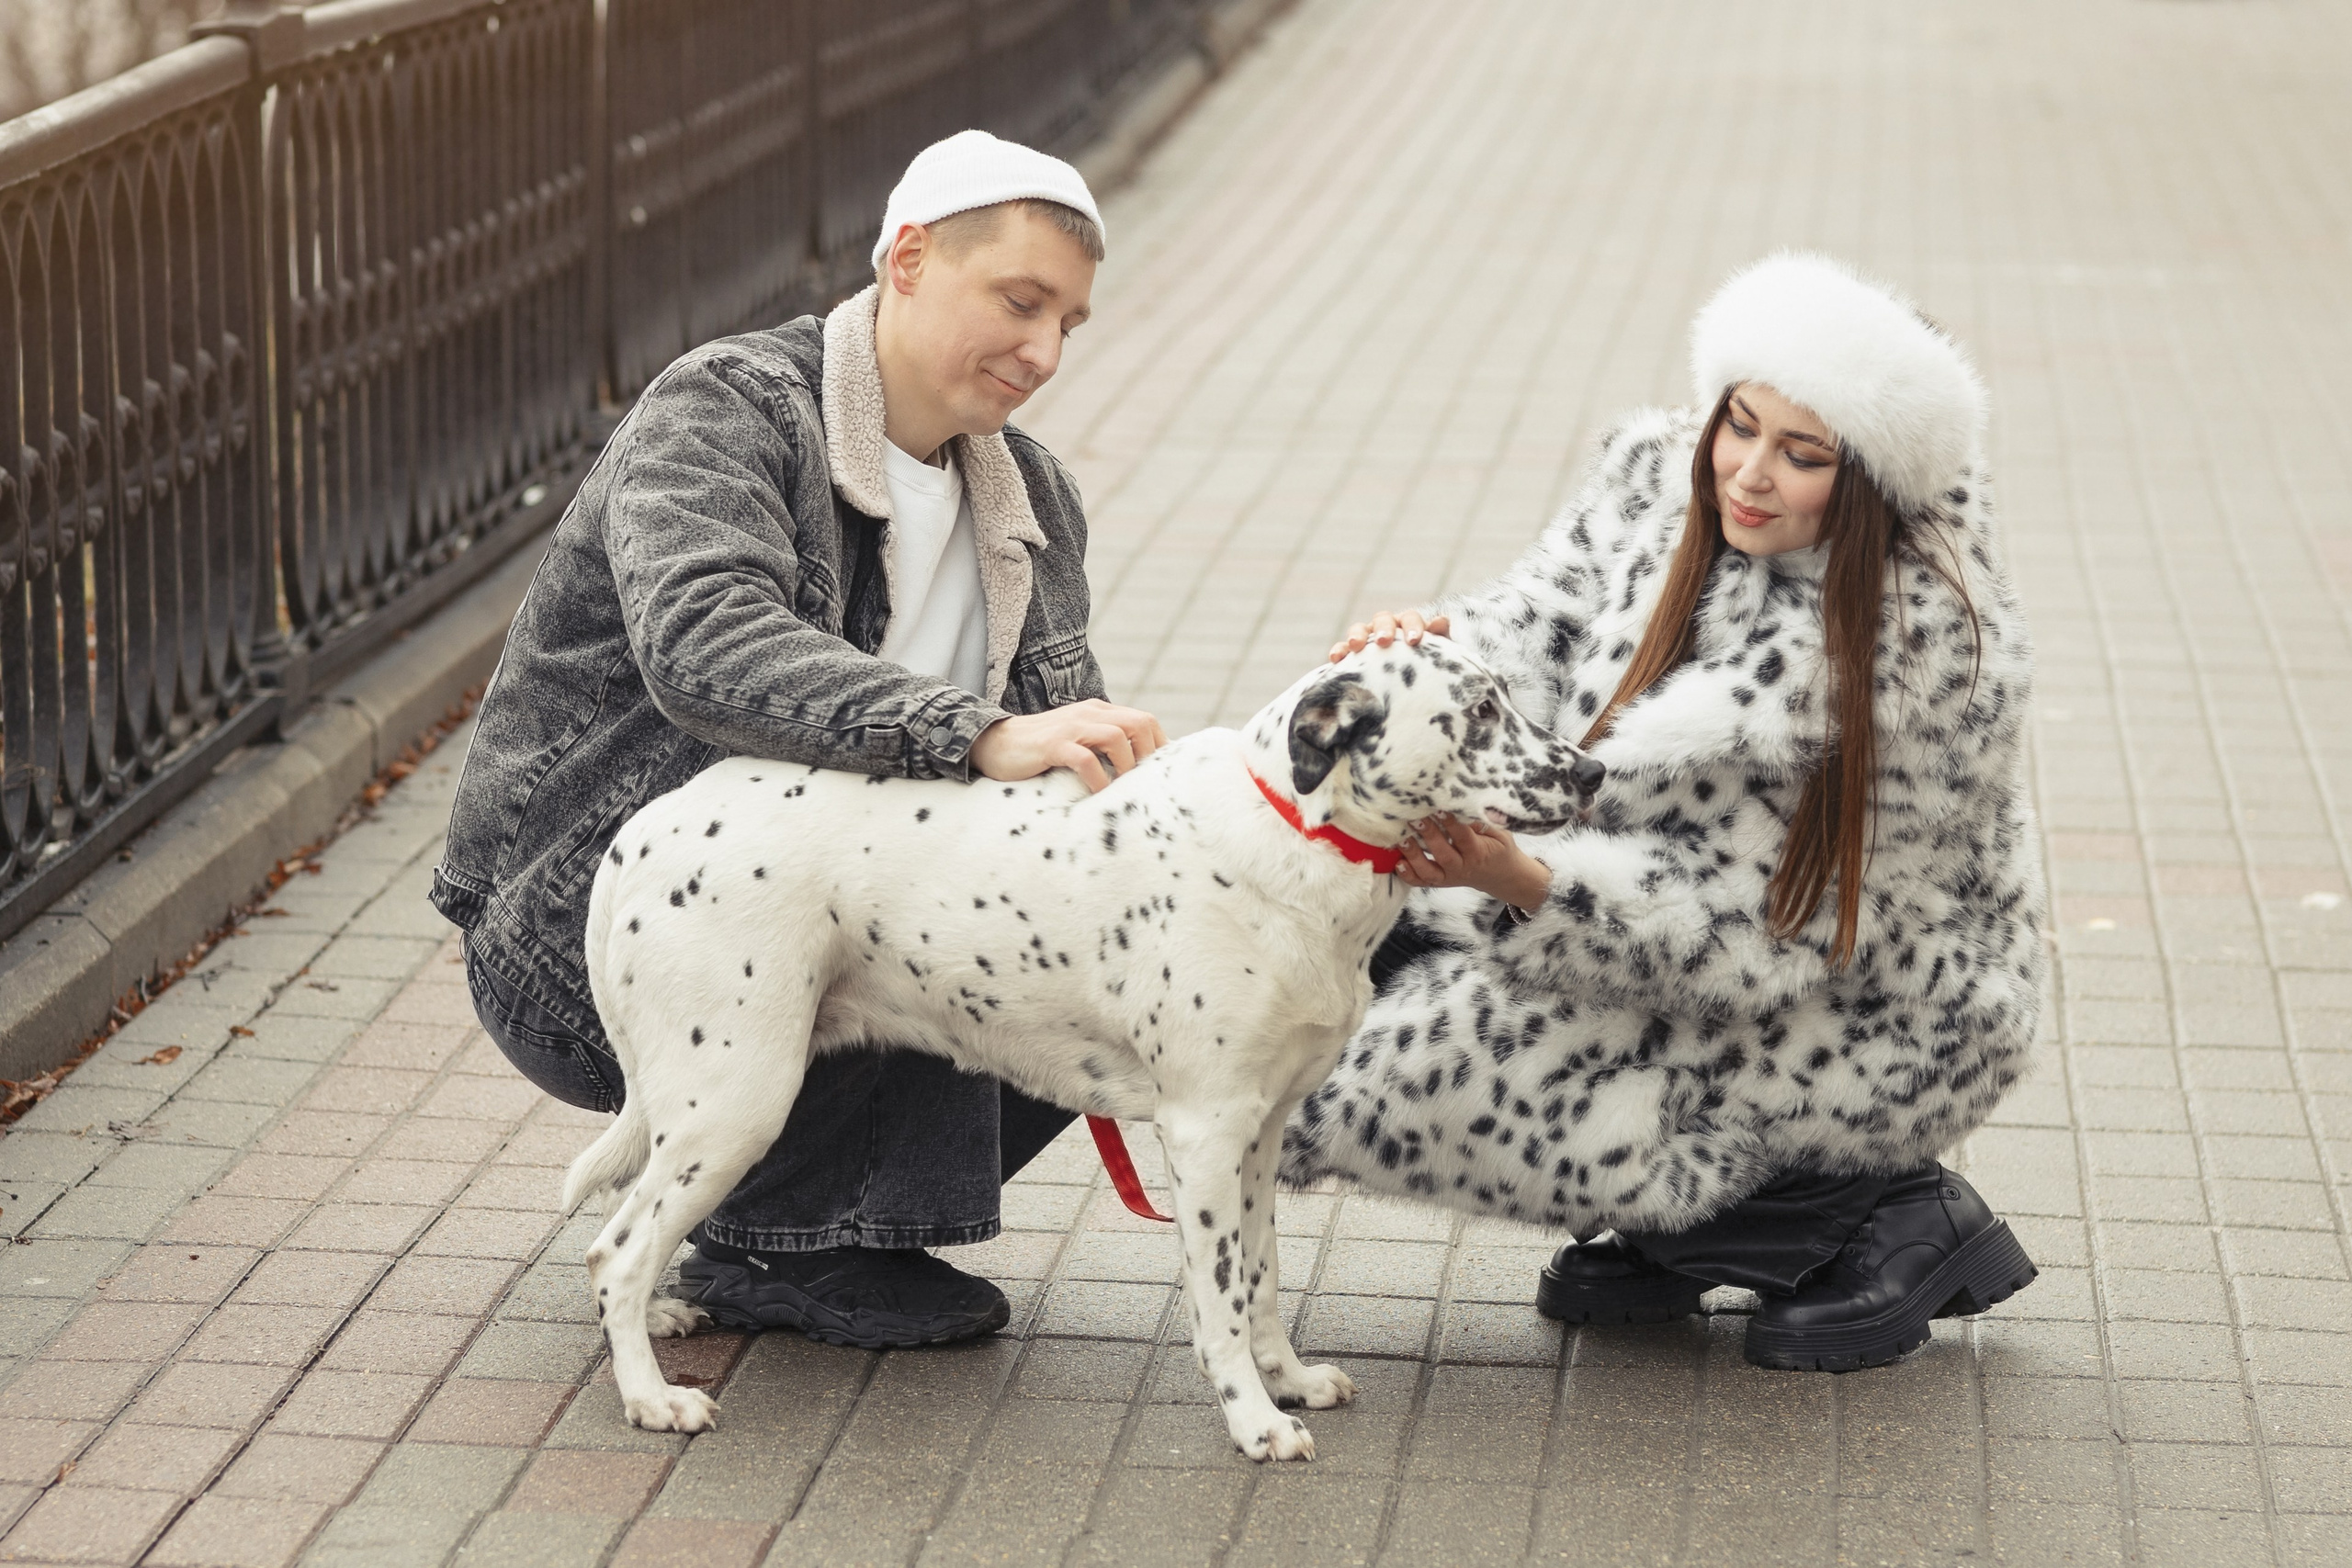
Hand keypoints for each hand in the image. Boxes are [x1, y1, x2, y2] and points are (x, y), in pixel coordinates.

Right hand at [970, 700, 1168, 793]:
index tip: (1159, 775)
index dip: (1159, 746)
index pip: (1144, 720)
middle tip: (1143, 783)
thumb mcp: (1077, 740)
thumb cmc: (1039, 750)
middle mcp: (1088, 713)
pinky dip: (1098, 778)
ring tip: (1122, 788)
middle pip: (1139, 723)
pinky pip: (1085, 758)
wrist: (994, 743)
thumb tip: (1134, 770)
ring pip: (1117, 736)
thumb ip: (1101, 745)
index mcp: (1098, 711)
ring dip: (1126, 766)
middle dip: (1148, 755)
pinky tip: (1097, 793)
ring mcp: (1070, 727)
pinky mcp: (1052, 745)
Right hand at [1330, 610, 1449, 661]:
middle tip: (1384, 641)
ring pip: (1360, 629)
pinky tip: (1335, 659)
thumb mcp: (1437, 652)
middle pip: (1383, 619)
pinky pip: (1343, 649)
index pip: (1410, 618)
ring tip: (1356, 646)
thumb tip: (1442, 621)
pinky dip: (1339, 650)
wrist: (1408, 678)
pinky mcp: (1352, 653)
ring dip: (1357, 635)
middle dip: (1383, 629)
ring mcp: (1367, 638)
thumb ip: (1440, 637)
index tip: (1415, 640)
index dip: (1412, 626)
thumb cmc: (1425, 664)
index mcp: (1408, 624)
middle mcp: (1386, 626)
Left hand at [1395, 815, 1550, 909]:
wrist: (1502, 875)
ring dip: (1414, 856)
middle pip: (1443, 855)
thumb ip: (1484, 823)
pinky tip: (1398, 863)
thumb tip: (1465, 806)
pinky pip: (1422, 882)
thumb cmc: (1498, 848)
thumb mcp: (1500, 834)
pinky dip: (1409, 876)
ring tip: (1401, 839)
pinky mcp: (1440, 882)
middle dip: (1429, 836)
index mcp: (1479, 853)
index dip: (1451, 823)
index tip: (1440, 808)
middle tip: (1415, 819)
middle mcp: (1462, 867)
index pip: (1463, 837)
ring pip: (1429, 871)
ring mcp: (1450, 877)